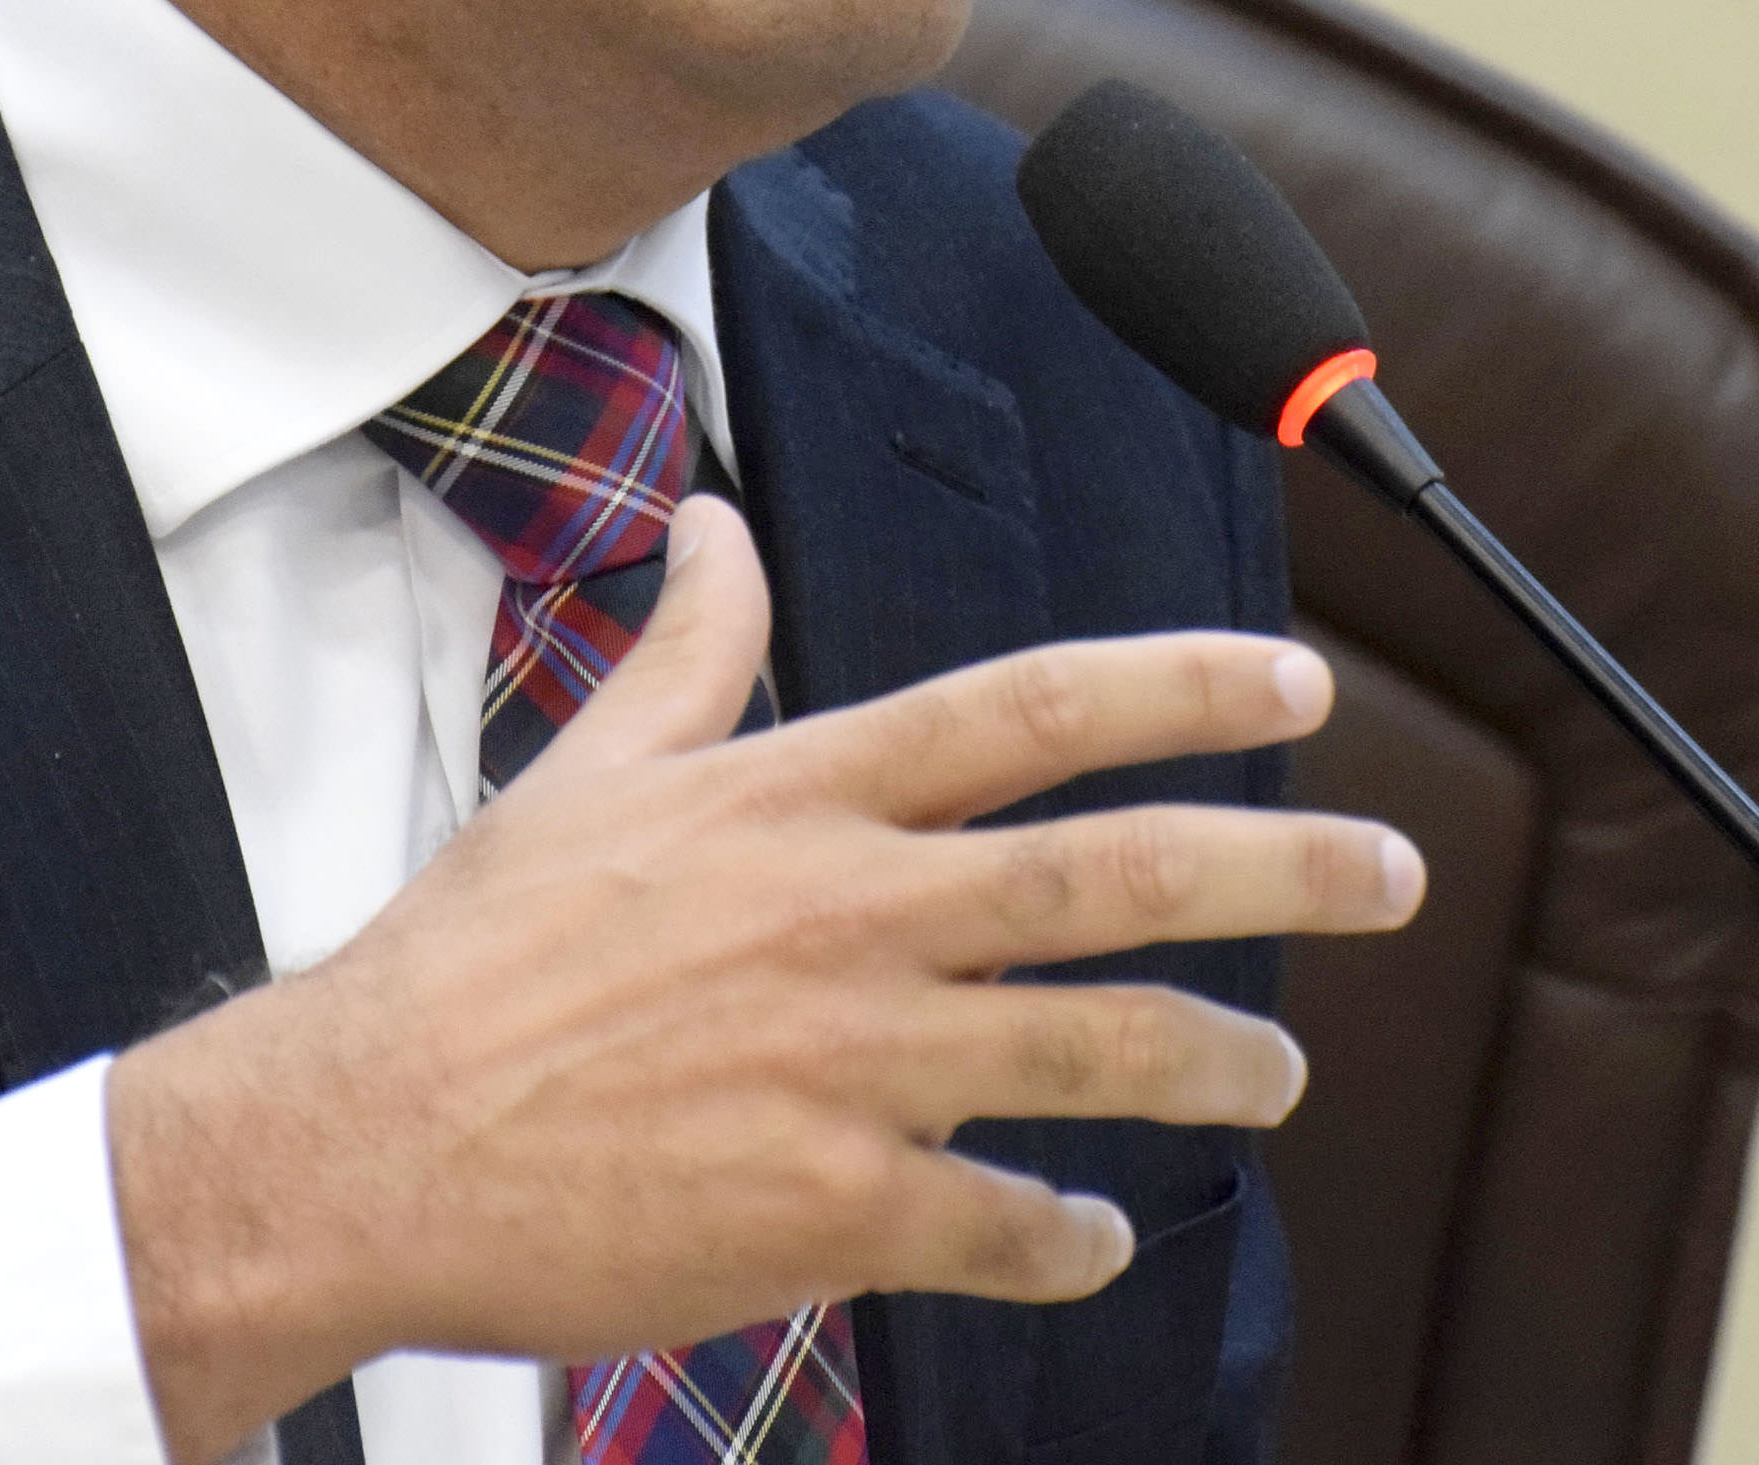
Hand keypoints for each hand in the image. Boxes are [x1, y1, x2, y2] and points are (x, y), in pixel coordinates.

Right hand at [104, 498, 1424, 1461]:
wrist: (361, 1141)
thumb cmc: (471, 959)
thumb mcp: (585, 771)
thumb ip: (687, 649)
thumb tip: (714, 521)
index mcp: (798, 799)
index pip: (1029, 711)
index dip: (1182, 688)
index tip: (1298, 684)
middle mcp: (849, 914)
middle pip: (1114, 872)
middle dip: (1282, 867)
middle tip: (1396, 875)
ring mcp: (851, 1064)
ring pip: (1097, 1051)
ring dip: (1218, 1063)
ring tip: (1278, 1076)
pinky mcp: (832, 1207)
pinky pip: (1005, 1225)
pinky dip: (1072, 1237)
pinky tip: (1099, 1238)